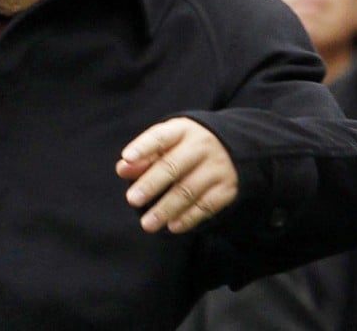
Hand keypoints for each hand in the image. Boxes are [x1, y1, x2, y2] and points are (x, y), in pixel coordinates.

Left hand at [116, 117, 237, 233]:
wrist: (234, 146)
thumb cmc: (186, 146)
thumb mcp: (167, 144)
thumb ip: (144, 156)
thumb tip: (122, 168)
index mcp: (182, 130)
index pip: (160, 137)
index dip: (143, 147)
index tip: (127, 158)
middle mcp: (201, 146)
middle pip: (173, 166)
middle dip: (151, 184)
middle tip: (132, 199)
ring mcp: (217, 166)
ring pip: (188, 190)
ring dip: (166, 208)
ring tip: (147, 223)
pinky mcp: (227, 187)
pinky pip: (207, 205)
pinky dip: (189, 217)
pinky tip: (172, 226)